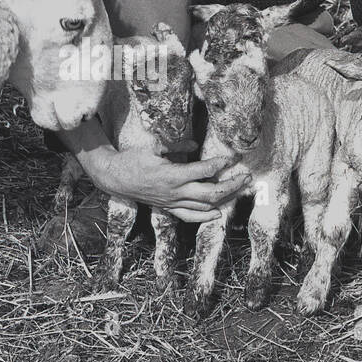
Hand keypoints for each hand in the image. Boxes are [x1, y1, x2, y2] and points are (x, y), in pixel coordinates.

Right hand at [91, 147, 251, 223]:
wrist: (115, 177)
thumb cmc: (133, 159)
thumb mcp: (154, 146)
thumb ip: (176, 145)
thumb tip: (195, 144)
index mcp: (172, 174)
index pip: (204, 170)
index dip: (221, 163)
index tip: (233, 157)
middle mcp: (175, 192)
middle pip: (211, 193)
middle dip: (232, 185)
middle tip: (247, 176)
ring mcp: (172, 202)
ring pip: (204, 206)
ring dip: (225, 198)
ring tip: (240, 189)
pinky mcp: (168, 208)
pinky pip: (190, 216)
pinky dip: (205, 216)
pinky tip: (218, 214)